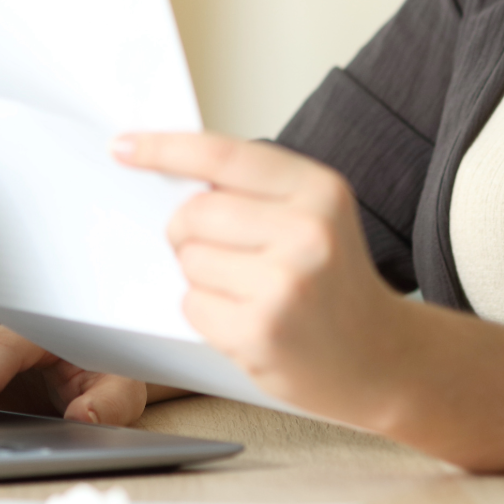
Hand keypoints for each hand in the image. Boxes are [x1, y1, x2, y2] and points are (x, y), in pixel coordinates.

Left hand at [116, 132, 408, 423]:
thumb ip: (255, 190)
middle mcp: (308, 232)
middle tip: (220, 251)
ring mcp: (284, 285)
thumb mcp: (316, 214)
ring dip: (201, 276)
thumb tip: (170, 173)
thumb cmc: (335, 282)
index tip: (123, 146)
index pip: (222, 155)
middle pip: (193, 213)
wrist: (380, 357)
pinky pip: (193, 304)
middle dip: (186, 231)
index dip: (164, 148)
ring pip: (189, 260)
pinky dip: (207, 311)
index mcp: (320, 189)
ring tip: (248, 289)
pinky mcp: (260, 332)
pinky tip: (247, 318)